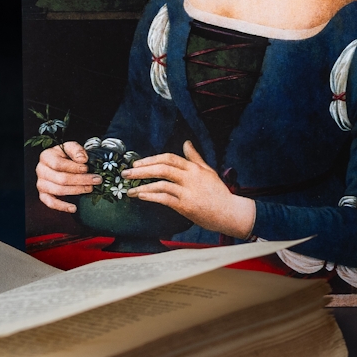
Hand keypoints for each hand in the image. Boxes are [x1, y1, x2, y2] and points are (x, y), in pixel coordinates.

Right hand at [35, 142, 98, 212]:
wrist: (60, 162)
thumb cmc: (66, 155)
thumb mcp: (71, 147)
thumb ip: (76, 150)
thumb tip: (83, 160)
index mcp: (46, 156)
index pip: (58, 164)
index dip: (74, 167)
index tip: (87, 168)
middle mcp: (41, 170)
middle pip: (61, 179)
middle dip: (80, 180)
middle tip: (96, 180)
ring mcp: (41, 183)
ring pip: (58, 190)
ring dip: (76, 191)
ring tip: (90, 189)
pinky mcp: (43, 194)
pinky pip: (51, 203)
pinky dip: (62, 207)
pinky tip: (74, 208)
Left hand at [125, 141, 255, 238]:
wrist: (230, 213)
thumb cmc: (219, 193)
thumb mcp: (208, 171)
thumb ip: (195, 158)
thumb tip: (186, 143)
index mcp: (194, 168)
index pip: (169, 158)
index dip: (151, 159)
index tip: (137, 163)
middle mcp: (190, 177)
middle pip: (162, 168)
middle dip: (141, 170)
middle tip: (126, 173)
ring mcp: (188, 192)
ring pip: (161, 184)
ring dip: (142, 186)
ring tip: (129, 190)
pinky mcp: (186, 206)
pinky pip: (164, 199)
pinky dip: (151, 196)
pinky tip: (141, 196)